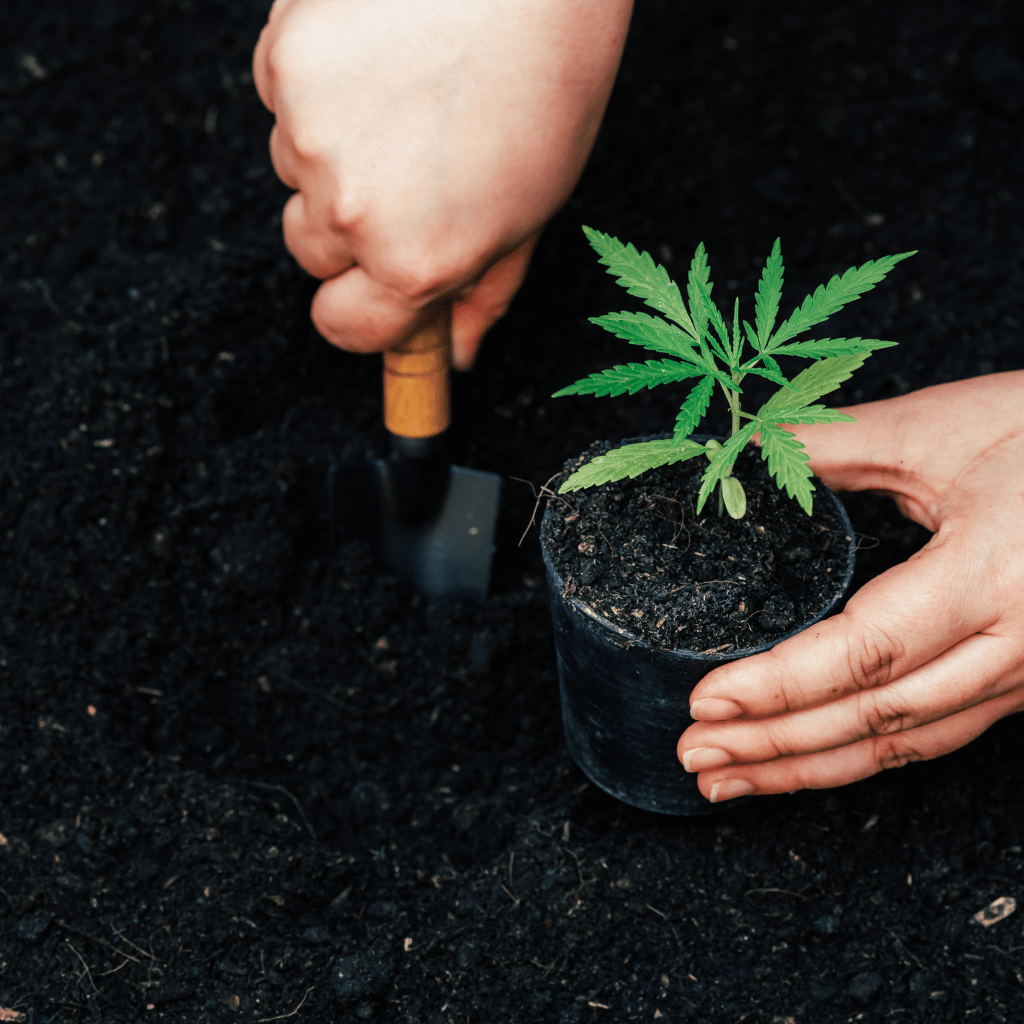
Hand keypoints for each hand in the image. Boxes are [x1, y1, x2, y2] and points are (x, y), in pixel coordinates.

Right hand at [253, 0, 631, 368]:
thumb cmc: (551, 89)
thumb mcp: (531, 214)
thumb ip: (482, 295)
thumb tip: (455, 355)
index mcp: (416, 262)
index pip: (343, 327)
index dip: (361, 310)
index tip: (375, 290)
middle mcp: (352, 211)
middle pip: (312, 251)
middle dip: (350, 229)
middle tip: (409, 173)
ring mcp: (310, 133)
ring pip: (295, 172)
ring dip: (334, 151)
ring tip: (403, 100)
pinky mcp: (286, 60)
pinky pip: (280, 100)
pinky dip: (317, 88)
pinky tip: (377, 57)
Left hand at [678, 371, 1023, 801]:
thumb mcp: (946, 425)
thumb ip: (837, 443)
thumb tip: (743, 449)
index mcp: (989, 576)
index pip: (863, 654)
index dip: (779, 686)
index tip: (706, 703)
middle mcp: (1015, 644)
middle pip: (878, 717)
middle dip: (776, 748)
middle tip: (695, 759)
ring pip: (908, 742)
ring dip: (813, 768)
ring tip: (732, 782)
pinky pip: (939, 733)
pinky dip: (867, 753)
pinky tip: (814, 759)